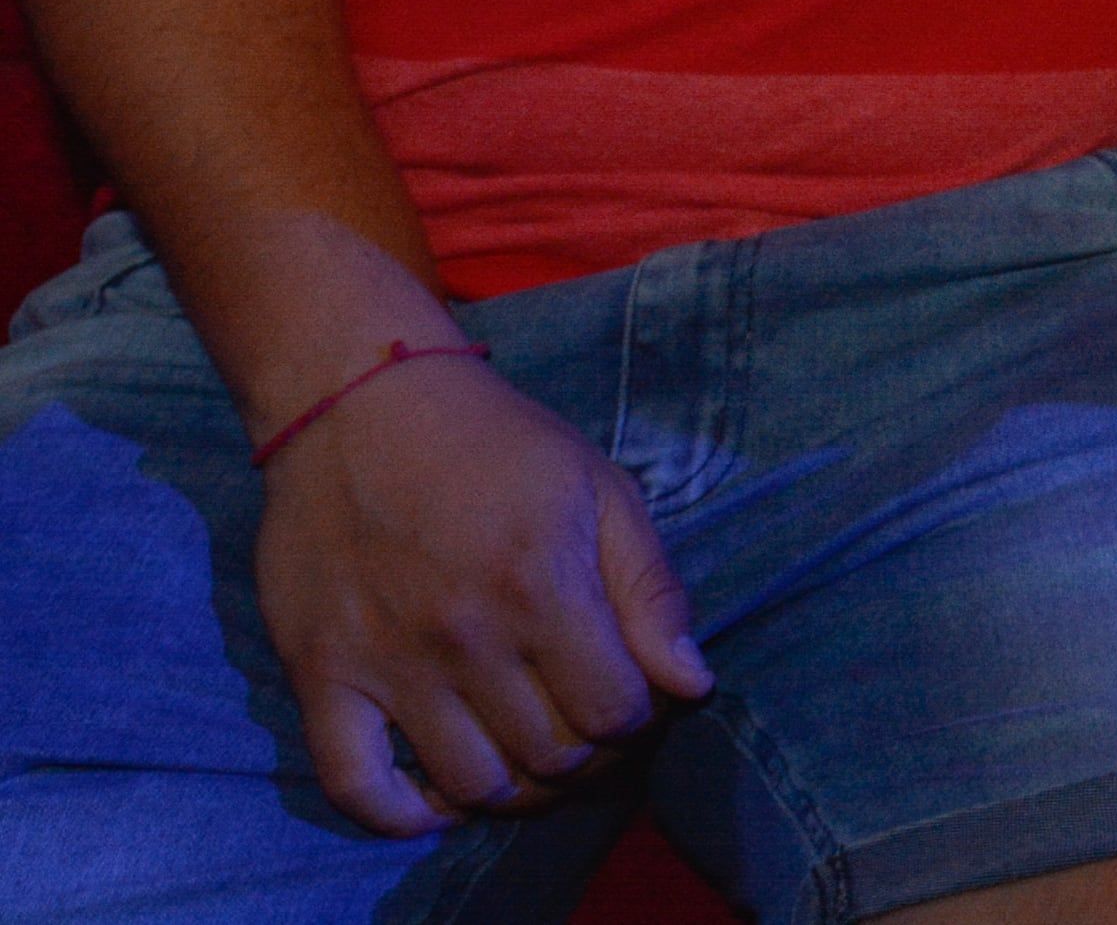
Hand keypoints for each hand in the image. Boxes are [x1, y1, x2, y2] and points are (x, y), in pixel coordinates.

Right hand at [256, 355, 710, 834]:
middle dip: (588, 755)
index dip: (640, 718)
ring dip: (514, 789)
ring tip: (528, 755)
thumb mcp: (602, 489)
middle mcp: (466, 637)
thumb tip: (693, 685)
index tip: (632, 695)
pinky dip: (399, 815)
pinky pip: (353, 787)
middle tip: (583, 724)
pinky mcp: (321, 675)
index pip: (616, 713)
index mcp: (543, 587)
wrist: (360, 403)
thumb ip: (652, 591)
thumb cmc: (497, 443)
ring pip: (470, 784)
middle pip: (552, 756)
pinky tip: (437, 799)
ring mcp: (388, 663)